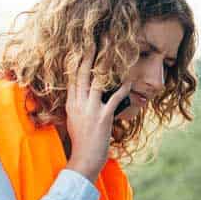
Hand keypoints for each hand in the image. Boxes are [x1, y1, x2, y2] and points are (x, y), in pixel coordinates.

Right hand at [64, 39, 130, 180]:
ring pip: (96, 82)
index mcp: (71, 104)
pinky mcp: (103, 117)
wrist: (84, 159)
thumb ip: (79, 107)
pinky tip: (129, 81)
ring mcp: (90, 109)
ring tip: (110, 52)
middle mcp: (78, 103)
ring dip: (104, 66)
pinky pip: (114, 99)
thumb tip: (83, 97)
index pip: (72, 77)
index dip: (77, 61)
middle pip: (81, 74)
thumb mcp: (75, 121)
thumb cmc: (82, 143)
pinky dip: (122, 89)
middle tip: (93, 40)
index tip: (81, 48)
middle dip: (87, 56)